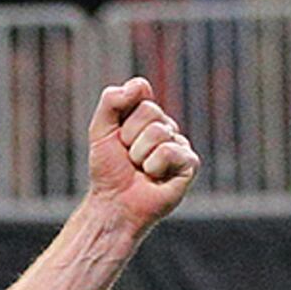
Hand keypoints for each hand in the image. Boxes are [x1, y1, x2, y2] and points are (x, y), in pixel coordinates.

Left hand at [88, 77, 199, 225]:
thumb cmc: (108, 170)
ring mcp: (180, 144)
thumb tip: (138, 85)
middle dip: (128, 137)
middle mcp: (166, 127)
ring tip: (140, 169)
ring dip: (139, 155)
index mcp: (147, 116)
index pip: (140, 91)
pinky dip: (154, 166)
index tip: (116, 134)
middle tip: (128, 157)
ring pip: (157, 132)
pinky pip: (169, 151)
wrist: (114, 204)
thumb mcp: (100, 131)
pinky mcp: (190, 163)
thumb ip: (111, 102)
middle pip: (148, 111)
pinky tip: (155, 177)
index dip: (123, 112)